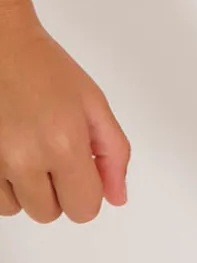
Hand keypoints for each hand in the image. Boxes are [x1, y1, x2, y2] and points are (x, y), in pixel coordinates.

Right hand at [0, 7, 130, 221]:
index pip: (84, 209)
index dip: (88, 189)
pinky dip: (7, 185)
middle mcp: (26, 161)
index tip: (84, 168)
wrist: (3, 48)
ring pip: (21, 210)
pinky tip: (12, 152)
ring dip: (29, 188)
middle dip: (59, 189)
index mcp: (64, 144)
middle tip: (55, 150)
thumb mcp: (93, 103)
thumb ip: (113, 152)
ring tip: (31, 147)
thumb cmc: (45, 68)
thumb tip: (118, 196)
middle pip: (51, 214)